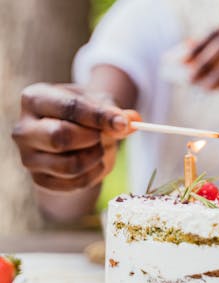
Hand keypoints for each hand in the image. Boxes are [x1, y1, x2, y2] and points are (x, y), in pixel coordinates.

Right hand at [12, 83, 139, 191]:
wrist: (71, 133)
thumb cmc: (84, 112)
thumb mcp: (99, 102)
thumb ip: (114, 111)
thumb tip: (131, 122)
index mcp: (34, 98)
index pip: (68, 107)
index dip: (98, 116)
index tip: (123, 123)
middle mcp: (23, 129)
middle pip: (60, 137)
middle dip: (92, 138)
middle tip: (105, 135)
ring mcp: (28, 158)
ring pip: (69, 165)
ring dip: (96, 157)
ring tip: (102, 147)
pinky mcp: (39, 180)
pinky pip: (75, 184)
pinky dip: (95, 174)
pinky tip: (97, 162)